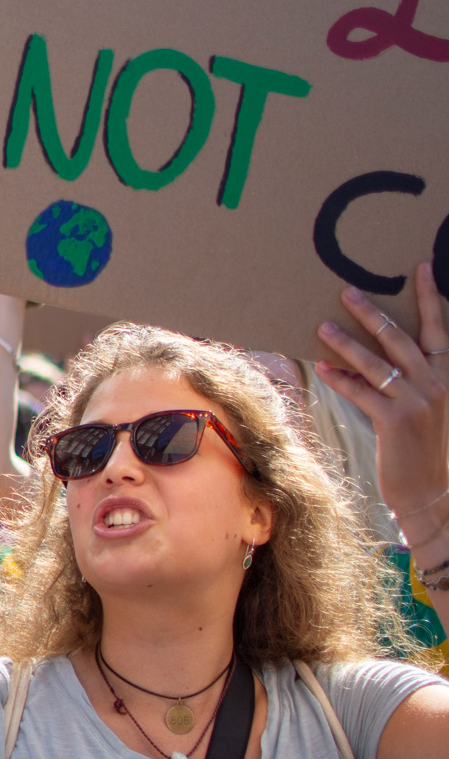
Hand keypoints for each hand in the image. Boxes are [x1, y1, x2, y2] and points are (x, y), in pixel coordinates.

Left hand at [315, 269, 448, 542]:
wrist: (432, 490)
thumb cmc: (425, 447)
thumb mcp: (427, 407)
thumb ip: (408, 380)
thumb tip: (368, 359)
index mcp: (448, 375)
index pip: (439, 328)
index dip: (430, 297)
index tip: (419, 268)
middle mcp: (437, 383)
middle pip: (401, 338)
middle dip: (372, 312)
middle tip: (346, 290)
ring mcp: (418, 401)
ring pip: (377, 362)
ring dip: (346, 342)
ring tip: (322, 326)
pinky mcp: (395, 420)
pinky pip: (362, 392)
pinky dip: (341, 379)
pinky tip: (322, 369)